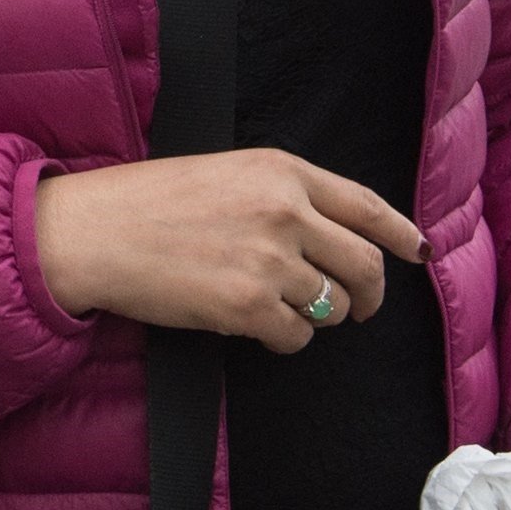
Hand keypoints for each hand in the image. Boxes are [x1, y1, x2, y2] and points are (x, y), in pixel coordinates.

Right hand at [32, 148, 424, 350]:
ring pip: (332, 304)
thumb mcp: (225, 173)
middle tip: (357, 308)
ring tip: (282, 309)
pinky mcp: (249, 306)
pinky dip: (285, 338)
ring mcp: (270, 260)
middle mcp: (284, 210)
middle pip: (363, 263)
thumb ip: (280, 195)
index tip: (416, 252)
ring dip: (317, 316)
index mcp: (280, 170)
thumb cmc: (147, 202)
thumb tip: (329, 236)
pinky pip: (297, 336)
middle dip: (368, 294)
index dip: (400, 234)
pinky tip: (256, 326)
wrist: (93, 232)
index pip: (366, 205)